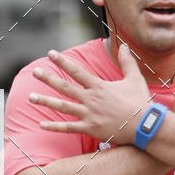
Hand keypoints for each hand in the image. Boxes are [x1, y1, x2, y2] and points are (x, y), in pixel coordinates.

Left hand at [29, 45, 151, 143]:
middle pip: (65, 87)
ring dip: (45, 101)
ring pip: (62, 107)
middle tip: (35, 72)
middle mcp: (91, 99)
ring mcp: (89, 115)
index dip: (63, 61)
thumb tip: (124, 45)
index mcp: (99, 86)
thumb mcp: (135, 79)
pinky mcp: (90, 129)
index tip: (51, 54)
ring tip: (30, 97)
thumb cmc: (141, 103)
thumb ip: (127, 62)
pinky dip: (54, 127)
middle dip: (48, 78)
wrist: (145, 126)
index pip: (77, 71)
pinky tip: (41, 125)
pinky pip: (68, 128)